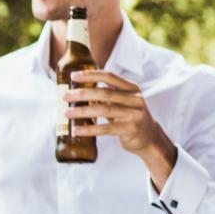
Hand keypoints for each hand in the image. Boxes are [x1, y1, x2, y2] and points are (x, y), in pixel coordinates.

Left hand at [66, 70, 176, 186]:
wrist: (149, 138)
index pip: (109, 77)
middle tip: (65, 96)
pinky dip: (89, 129)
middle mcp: (135, 99)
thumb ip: (106, 95)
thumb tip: (77, 90)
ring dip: (82, 111)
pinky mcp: (131, 129)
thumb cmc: (129, 117)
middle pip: (104, 93)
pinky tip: (76, 130)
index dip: (91, 75)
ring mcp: (134, 114)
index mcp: (132, 88)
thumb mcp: (122, 102)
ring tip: (66, 113)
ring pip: (104, 110)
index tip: (73, 76)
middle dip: (82, 94)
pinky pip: (106, 128)